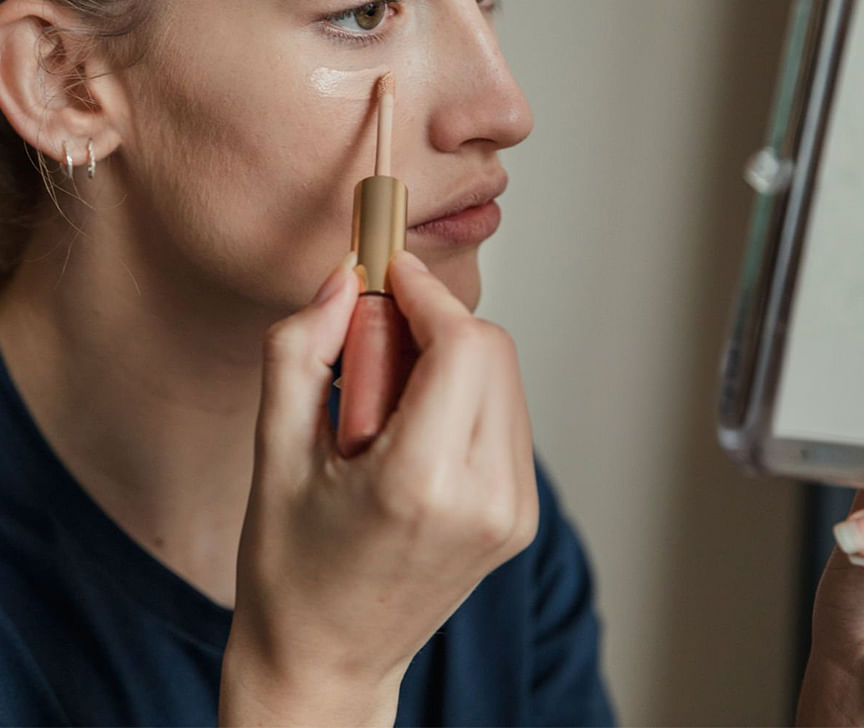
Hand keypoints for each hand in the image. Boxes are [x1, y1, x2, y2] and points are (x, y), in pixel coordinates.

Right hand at [219, 250, 538, 726]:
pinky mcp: (519, 514)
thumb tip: (342, 280)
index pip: (461, 343)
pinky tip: (412, 426)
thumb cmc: (290, 569)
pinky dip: (464, 394)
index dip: (425, 292)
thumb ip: (301, 350)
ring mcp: (513, 510)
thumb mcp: (273, 452)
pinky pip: (505, 414)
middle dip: (433, 323)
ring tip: (384, 402)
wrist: (327, 662)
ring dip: (448, 358)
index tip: (389, 271)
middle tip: (372, 347)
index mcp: (422, 483)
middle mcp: (486, 497)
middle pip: (490, 349)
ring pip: (503, 376)